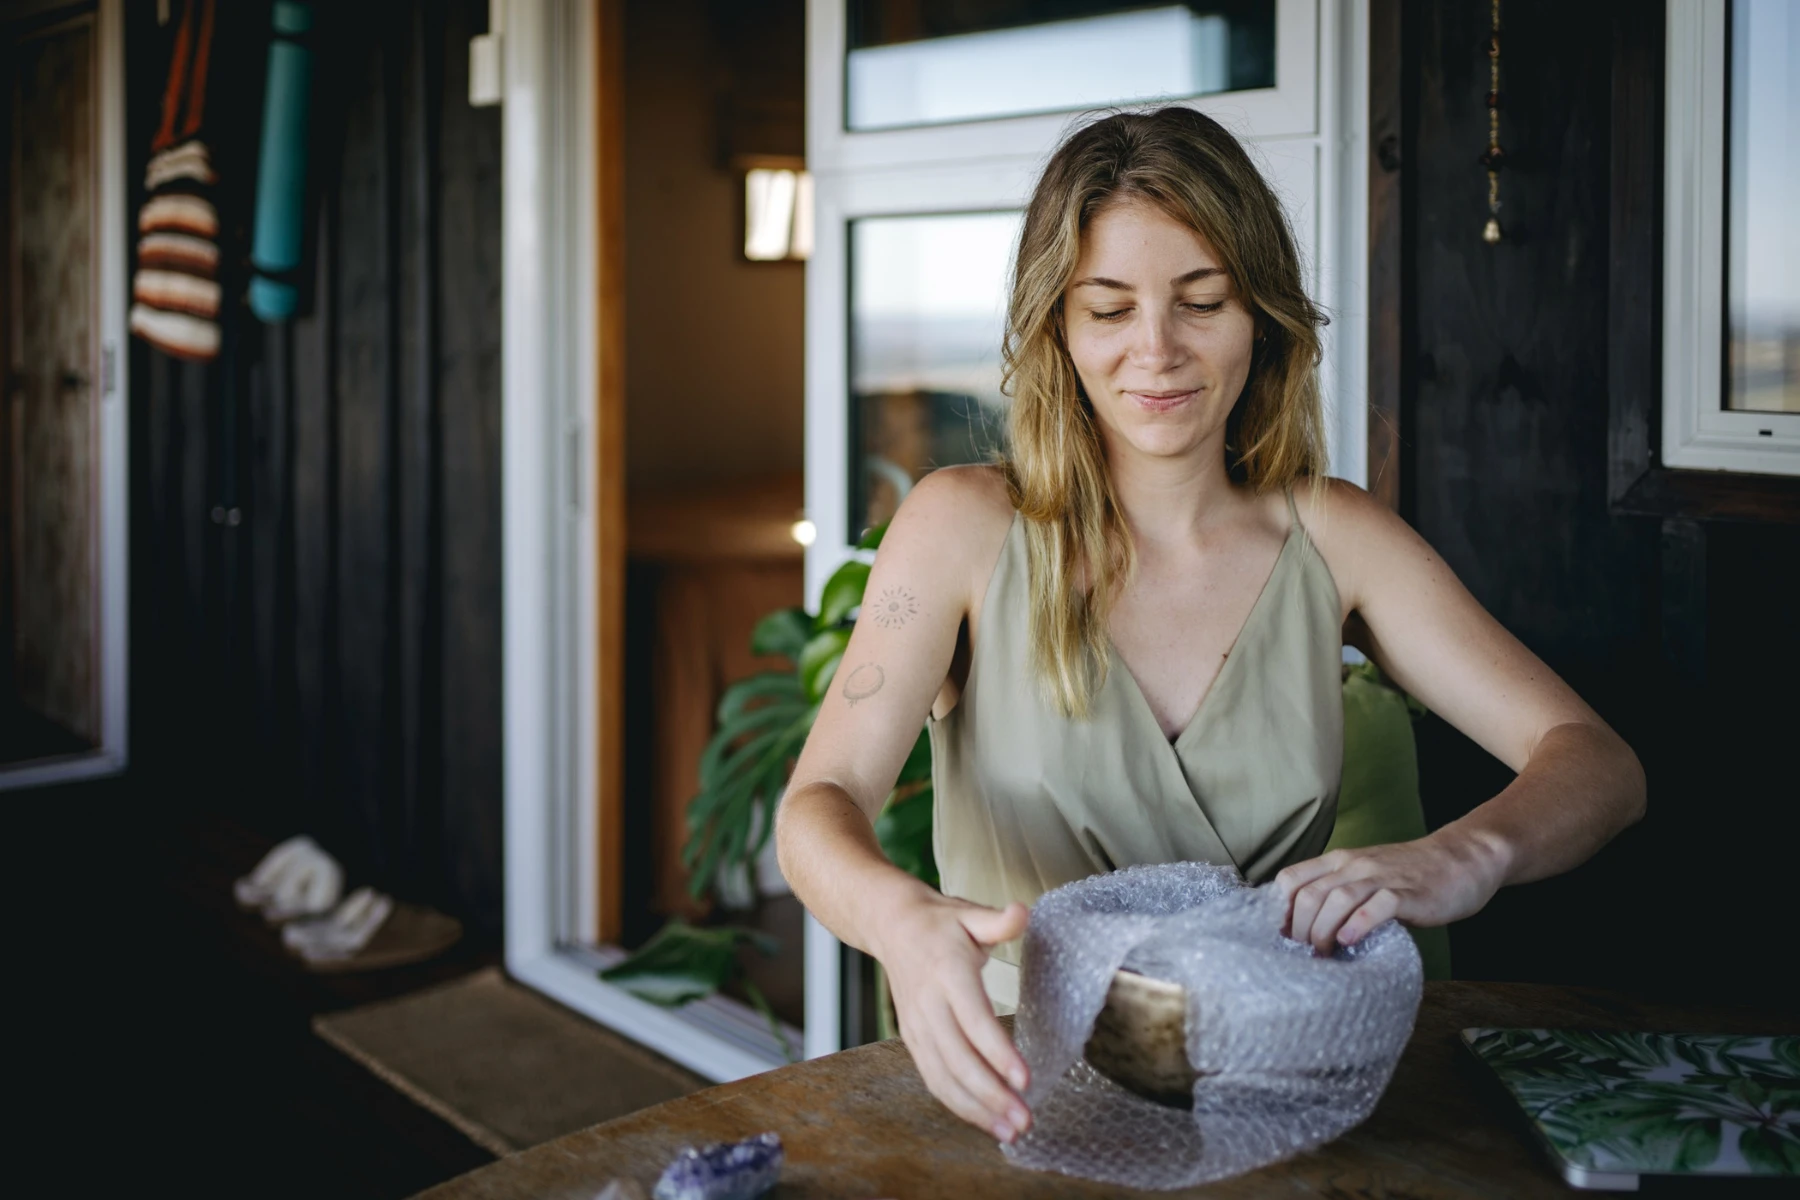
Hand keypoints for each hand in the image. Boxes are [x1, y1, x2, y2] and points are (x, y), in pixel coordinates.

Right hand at [872, 893, 1032, 1143]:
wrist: (890, 926)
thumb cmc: (939, 923)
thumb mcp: (969, 913)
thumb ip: (997, 921)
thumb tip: (1022, 912)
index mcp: (946, 972)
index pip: (973, 1019)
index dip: (997, 1052)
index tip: (1024, 1079)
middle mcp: (929, 1005)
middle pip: (958, 1059)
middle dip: (991, 1094)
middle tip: (1025, 1118)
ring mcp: (917, 1026)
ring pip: (943, 1077)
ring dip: (976, 1109)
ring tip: (1010, 1130)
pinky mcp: (913, 1040)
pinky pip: (934, 1079)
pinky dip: (958, 1104)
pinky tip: (985, 1120)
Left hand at [1274, 829, 1508, 952]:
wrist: (1461, 858)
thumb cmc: (1410, 874)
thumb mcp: (1365, 875)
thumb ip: (1339, 892)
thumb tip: (1307, 929)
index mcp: (1339, 861)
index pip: (1290, 879)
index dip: (1280, 911)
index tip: (1283, 938)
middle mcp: (1354, 866)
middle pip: (1309, 895)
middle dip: (1301, 929)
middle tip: (1306, 954)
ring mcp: (1381, 877)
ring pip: (1336, 900)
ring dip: (1323, 932)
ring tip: (1324, 954)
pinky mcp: (1408, 893)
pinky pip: (1376, 906)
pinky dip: (1358, 924)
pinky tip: (1350, 940)